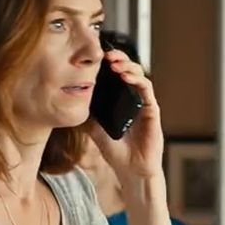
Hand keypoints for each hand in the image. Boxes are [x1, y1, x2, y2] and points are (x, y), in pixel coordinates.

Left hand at [90, 49, 163, 179]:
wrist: (131, 170)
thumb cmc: (116, 152)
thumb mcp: (95, 128)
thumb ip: (88, 112)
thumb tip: (72, 96)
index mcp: (120, 101)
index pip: (116, 75)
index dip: (108, 63)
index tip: (95, 57)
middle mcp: (133, 99)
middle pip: (128, 70)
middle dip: (118, 58)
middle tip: (105, 54)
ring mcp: (144, 104)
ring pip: (139, 75)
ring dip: (127, 65)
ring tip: (114, 62)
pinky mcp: (152, 111)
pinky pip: (146, 89)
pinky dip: (137, 79)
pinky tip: (125, 76)